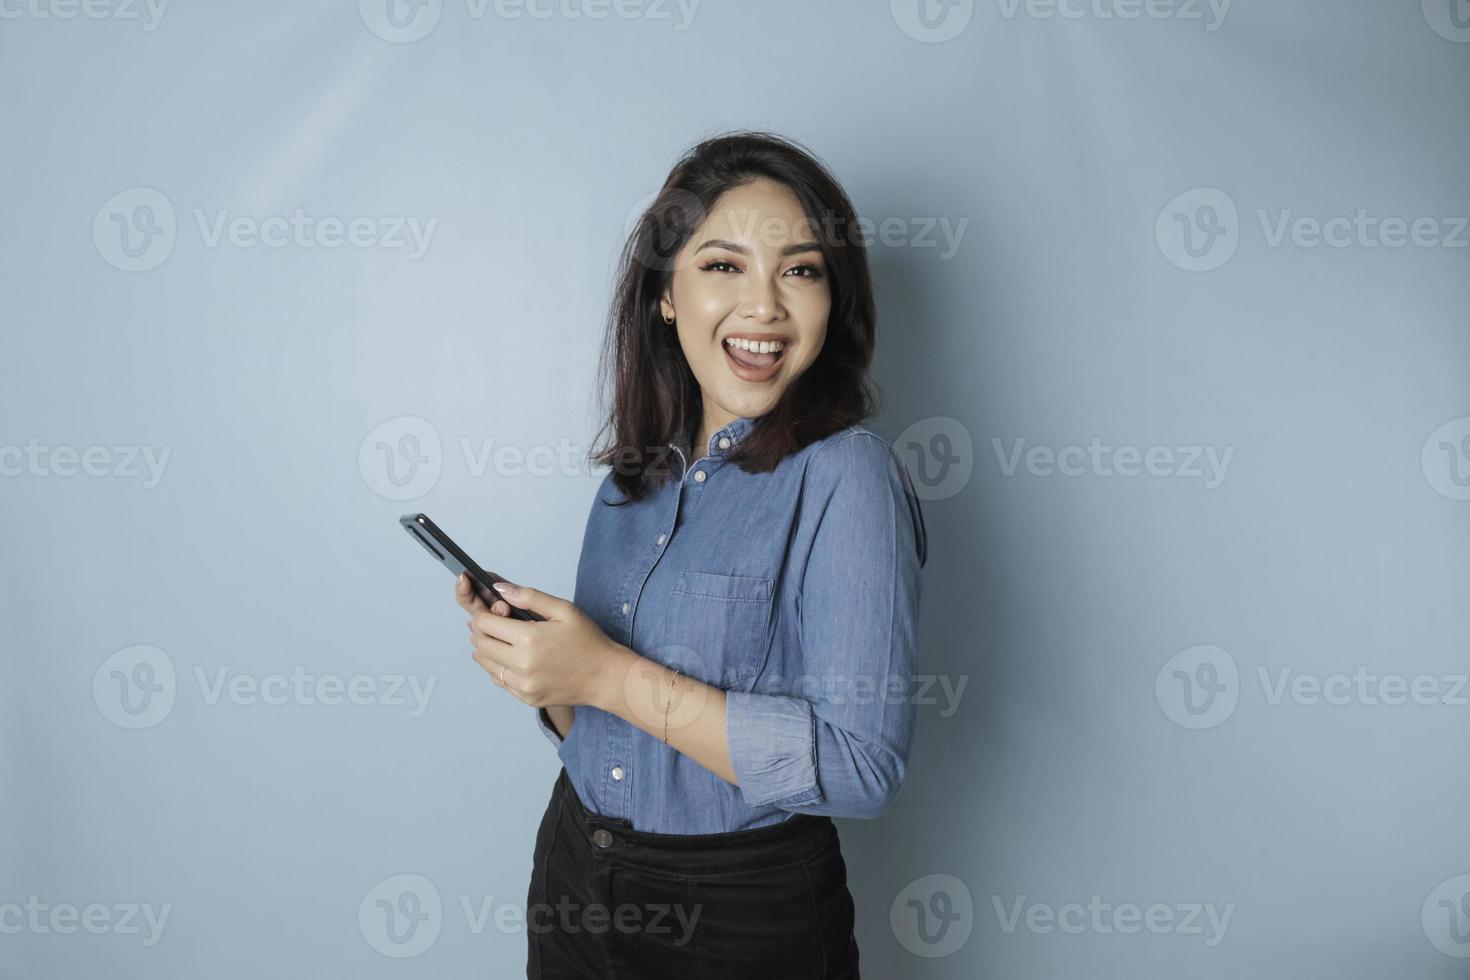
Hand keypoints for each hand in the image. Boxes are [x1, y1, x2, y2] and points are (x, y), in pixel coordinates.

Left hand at [455, 574, 628, 709]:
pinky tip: (509, 659)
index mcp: (529, 639)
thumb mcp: (563, 610)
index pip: (486, 624)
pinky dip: (498, 668)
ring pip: (487, 666)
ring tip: (497, 639)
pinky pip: (500, 681)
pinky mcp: (527, 698)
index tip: (487, 611)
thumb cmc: (588, 641)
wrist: (605, 677)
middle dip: (480, 632)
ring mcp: (523, 685)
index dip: (482, 615)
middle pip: (481, 645)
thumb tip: (500, 590)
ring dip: (485, 651)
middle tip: (489, 623)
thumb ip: (529, 596)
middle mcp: (522, 665)